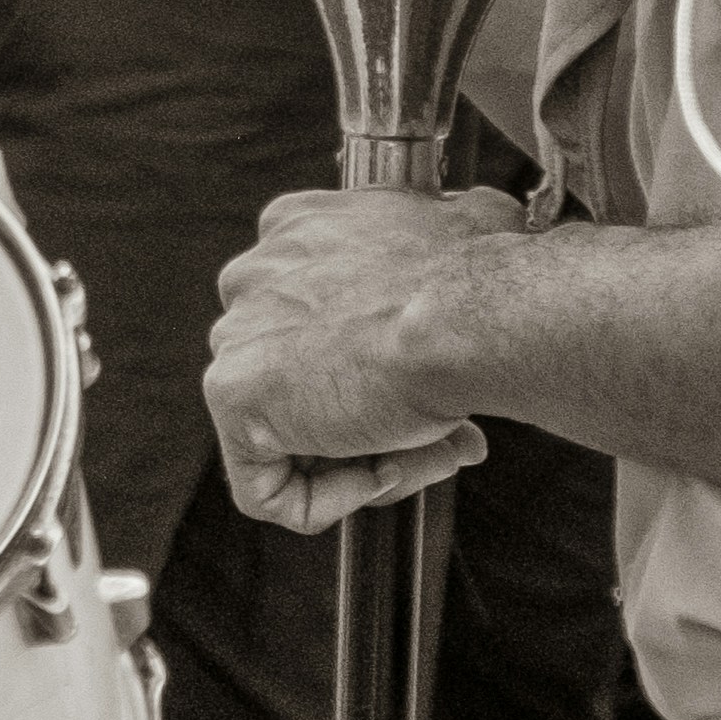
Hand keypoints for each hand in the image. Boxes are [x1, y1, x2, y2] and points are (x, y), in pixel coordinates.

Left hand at [203, 186, 515, 533]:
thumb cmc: (481, 278)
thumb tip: (488, 217)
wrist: (469, 316)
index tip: (431, 387)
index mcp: (302, 230)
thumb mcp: (472, 223)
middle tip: (439, 434)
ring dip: (362, 459)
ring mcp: (237, 333)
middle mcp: (257, 274)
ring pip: (290, 434)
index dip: (380, 368)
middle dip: (372, 419)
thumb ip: (455, 228)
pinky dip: (327, 502)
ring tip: (427, 448)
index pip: (317, 319)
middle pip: (302, 380)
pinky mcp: (232, 393)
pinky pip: (267, 486)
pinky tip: (382, 472)